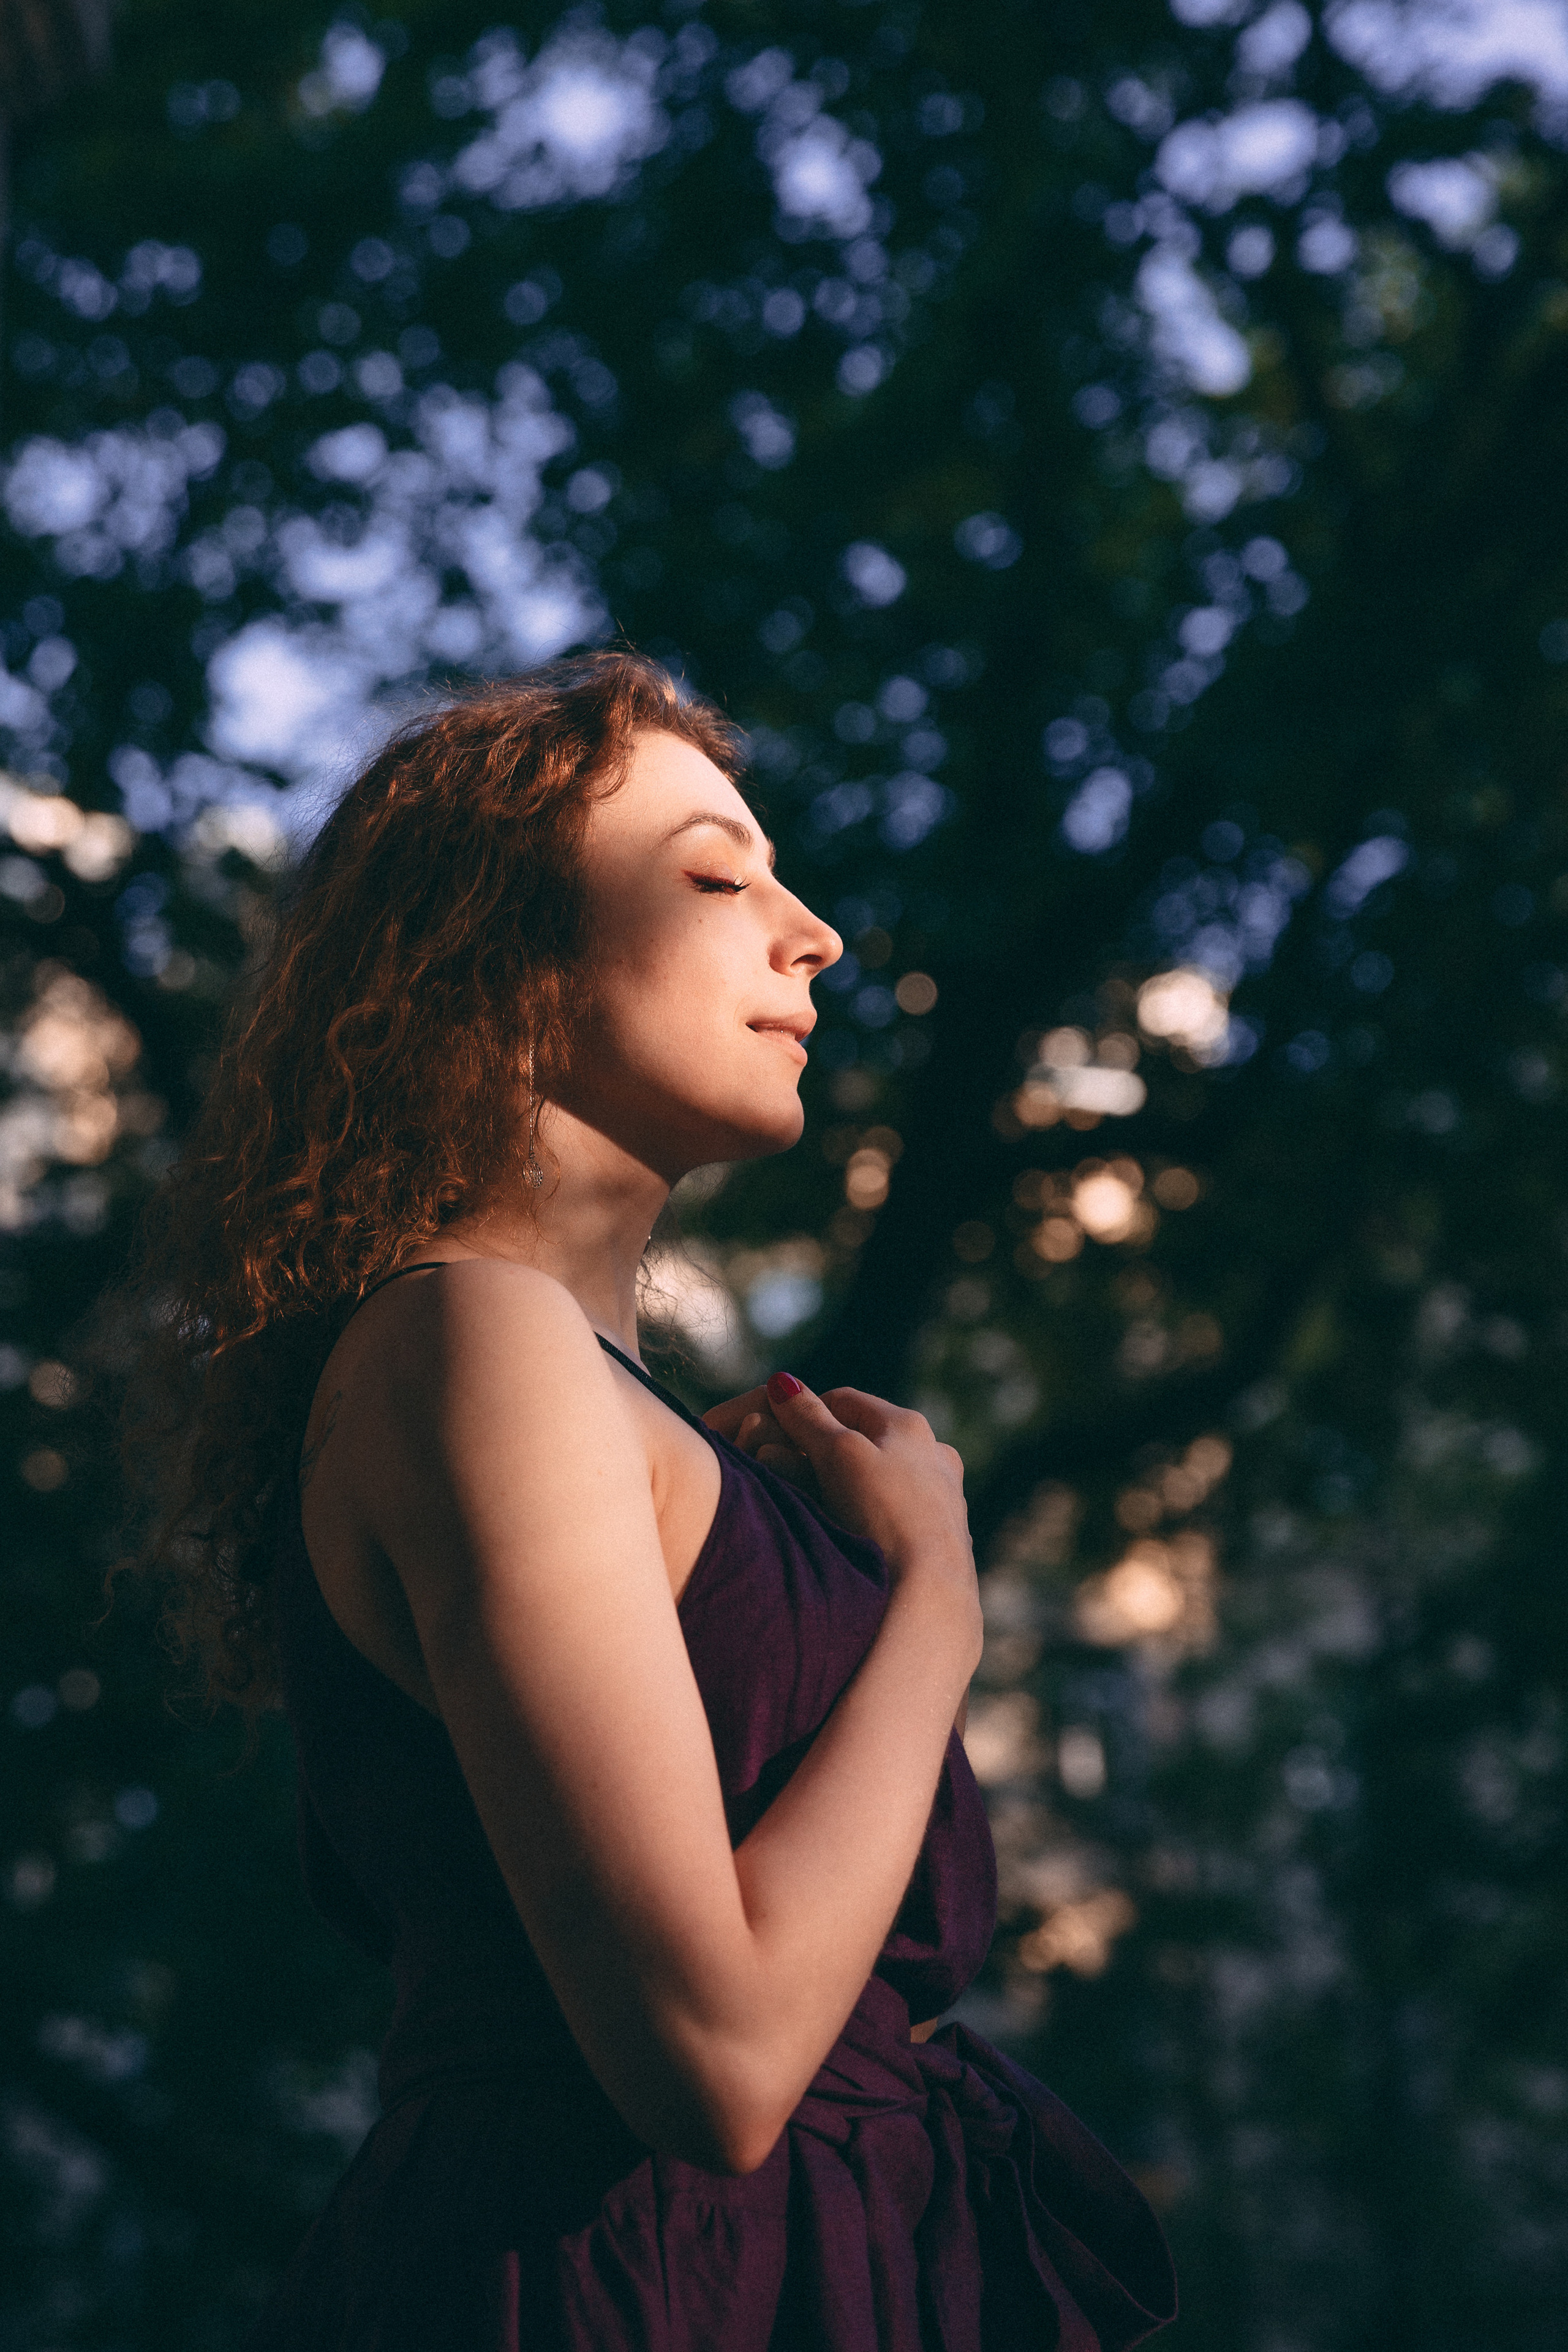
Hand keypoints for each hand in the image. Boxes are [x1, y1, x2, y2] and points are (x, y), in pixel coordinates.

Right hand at [707, 1374, 975, 1609]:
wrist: (930, 1592)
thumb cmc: (883, 1513)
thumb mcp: (839, 1455)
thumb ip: (809, 1419)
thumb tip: (782, 1382)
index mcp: (911, 1426)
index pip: (844, 1401)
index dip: (803, 1414)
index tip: (772, 1434)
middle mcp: (934, 1456)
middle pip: (862, 1442)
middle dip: (819, 1454)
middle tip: (783, 1475)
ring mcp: (941, 1499)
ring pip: (877, 1480)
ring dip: (841, 1488)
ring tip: (811, 1510)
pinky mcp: (940, 1540)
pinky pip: (891, 1515)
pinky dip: (863, 1518)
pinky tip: (847, 1538)